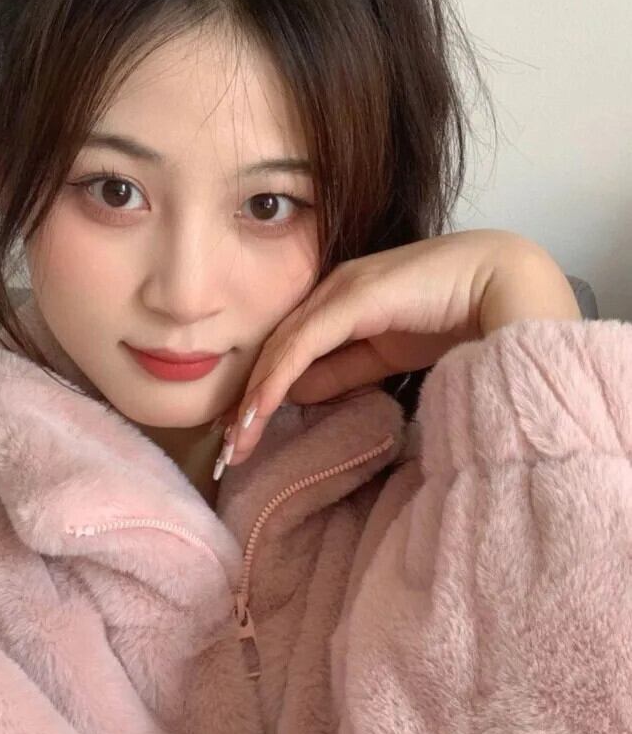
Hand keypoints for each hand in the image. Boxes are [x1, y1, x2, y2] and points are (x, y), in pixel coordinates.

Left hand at [214, 228, 581, 470]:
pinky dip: (276, 382)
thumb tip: (299, 394)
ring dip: (255, 399)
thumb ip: (345, 371)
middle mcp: (331, 291)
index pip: (288, 349)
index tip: (245, 434)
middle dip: (249, 401)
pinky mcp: (351, 298)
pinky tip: (259, 414)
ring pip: (281, 349)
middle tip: (229, 449)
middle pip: (276, 350)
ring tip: (237, 444)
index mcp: (340, 302)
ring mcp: (339, 291)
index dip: (264, 391)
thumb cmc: (457, 317)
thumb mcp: (385, 356)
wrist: (504, 284)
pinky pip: (301, 346)